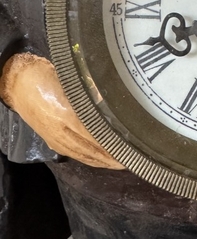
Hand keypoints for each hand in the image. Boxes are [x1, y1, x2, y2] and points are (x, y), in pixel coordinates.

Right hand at [0, 53, 123, 169]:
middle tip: (135, 156)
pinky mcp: (55, 142)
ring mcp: (58, 139)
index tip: (134, 145)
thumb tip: (115, 100)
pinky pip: (78, 154)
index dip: (115, 142)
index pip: (97, 135)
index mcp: (67, 115)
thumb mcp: (71, 81)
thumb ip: (92, 93)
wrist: (19, 85)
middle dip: (115, 155)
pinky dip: (93, 158)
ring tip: (125, 160)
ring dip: (106, 160)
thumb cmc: (46, 78)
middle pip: (94, 149)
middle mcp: (62, 131)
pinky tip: (104, 159)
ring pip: (87, 155)